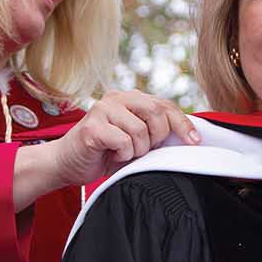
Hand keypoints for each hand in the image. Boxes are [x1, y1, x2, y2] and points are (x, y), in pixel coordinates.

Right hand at [12, 91, 197, 209]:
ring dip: (137, 150)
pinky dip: (123, 155)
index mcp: (130, 98)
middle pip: (156, 112)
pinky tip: (112, 155)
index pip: (165, 105)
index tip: (195, 141)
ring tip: (123, 154)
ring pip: (140, 131)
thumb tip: (188, 136)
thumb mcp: (135, 139)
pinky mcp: (92, 127)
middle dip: (158, 137)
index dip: (183, 123)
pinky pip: (124, 142)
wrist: (66, 164)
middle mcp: (116, 98)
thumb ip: (154, 131)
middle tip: (144, 150)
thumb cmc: (104, 153)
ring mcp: (102, 110)